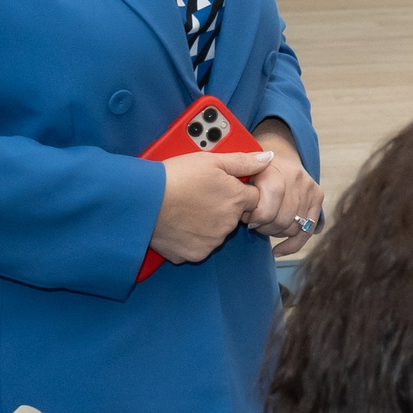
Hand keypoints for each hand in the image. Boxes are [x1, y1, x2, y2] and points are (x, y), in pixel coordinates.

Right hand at [150, 149, 267, 265]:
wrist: (144, 201)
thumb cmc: (175, 177)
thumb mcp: (211, 160)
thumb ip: (243, 161)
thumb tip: (268, 158)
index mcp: (236, 200)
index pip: (254, 198)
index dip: (239, 191)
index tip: (221, 187)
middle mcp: (228, 224)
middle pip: (235, 216)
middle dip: (223, 207)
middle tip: (199, 196)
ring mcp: (211, 242)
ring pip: (218, 232)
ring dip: (208, 223)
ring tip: (186, 208)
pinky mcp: (193, 254)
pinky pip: (199, 246)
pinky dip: (191, 237)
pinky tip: (179, 224)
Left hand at [245, 119, 323, 255]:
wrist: (275, 160)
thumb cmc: (251, 175)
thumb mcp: (238, 176)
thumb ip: (238, 188)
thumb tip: (244, 207)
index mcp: (272, 167)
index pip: (272, 200)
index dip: (258, 216)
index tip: (247, 220)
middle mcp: (294, 175)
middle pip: (283, 218)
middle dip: (265, 227)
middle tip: (254, 224)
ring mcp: (308, 185)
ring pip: (293, 226)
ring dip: (275, 233)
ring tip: (265, 226)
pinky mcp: (317, 195)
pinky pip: (308, 230)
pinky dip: (292, 244)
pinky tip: (278, 250)